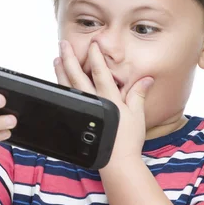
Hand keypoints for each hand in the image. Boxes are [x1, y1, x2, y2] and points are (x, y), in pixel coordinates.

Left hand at [54, 39, 153, 167]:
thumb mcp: (137, 114)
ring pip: (68, 86)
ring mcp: (84, 111)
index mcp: (109, 98)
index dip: (95, 56)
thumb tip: (146, 79)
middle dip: (70, 58)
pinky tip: (59, 81)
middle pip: (77, 75)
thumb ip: (138, 94)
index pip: (99, 72)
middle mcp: (93, 102)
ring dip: (61, 71)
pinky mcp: (78, 120)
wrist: (117, 161)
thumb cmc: (128, 140)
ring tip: (57, 58)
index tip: (92, 43)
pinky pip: (67, 99)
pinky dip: (62, 87)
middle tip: (63, 44)